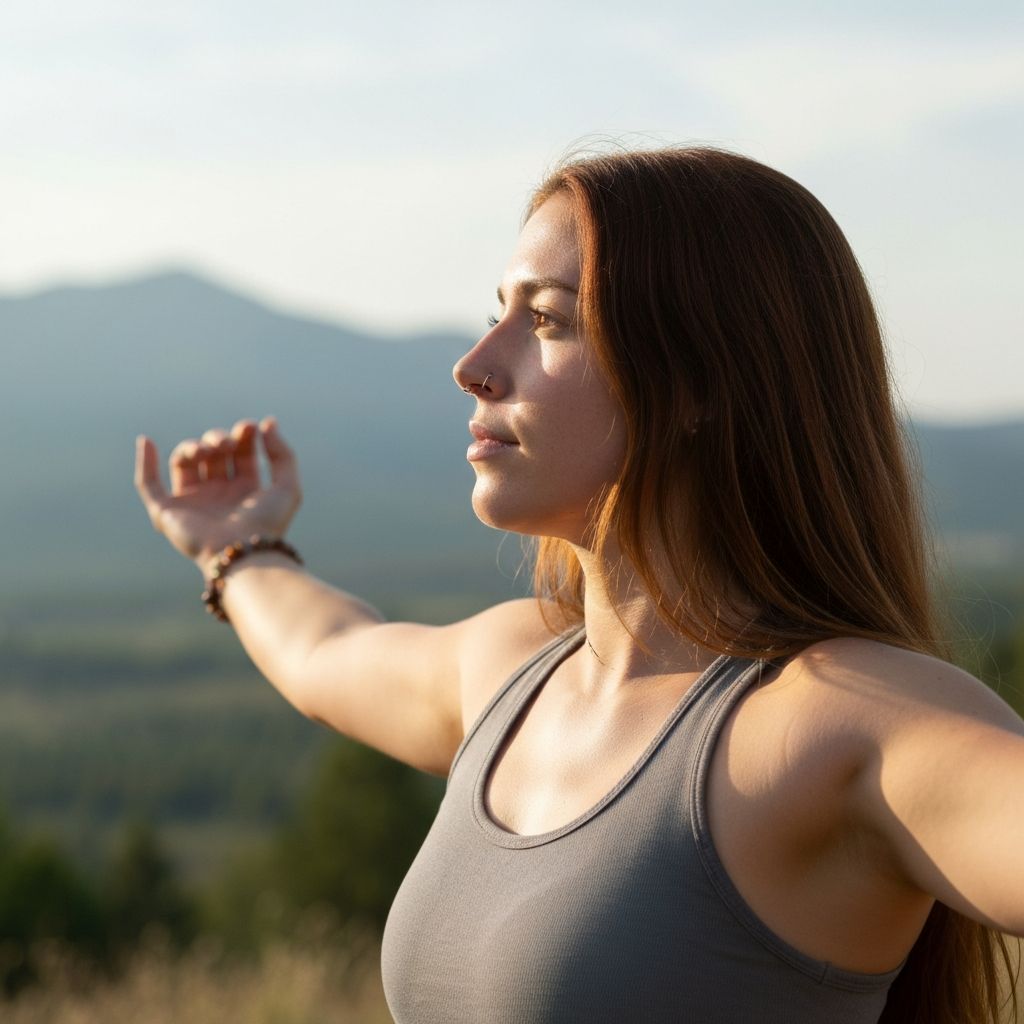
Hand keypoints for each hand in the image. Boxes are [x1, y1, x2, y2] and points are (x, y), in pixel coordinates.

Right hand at [134, 417, 301, 569]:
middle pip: (212, 453)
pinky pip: (148, 485)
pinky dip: (145, 462)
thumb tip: (268, 422)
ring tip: (206, 450)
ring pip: (184, 462)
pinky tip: (146, 441)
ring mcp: (192, 503)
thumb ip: (283, 454)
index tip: (250, 426)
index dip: (243, 434)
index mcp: (245, 490)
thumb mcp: (287, 486)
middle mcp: (218, 495)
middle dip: (219, 439)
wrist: (243, 552)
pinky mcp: (167, 513)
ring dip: (192, 447)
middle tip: (226, 444)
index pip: (240, 452)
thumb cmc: (267, 525)